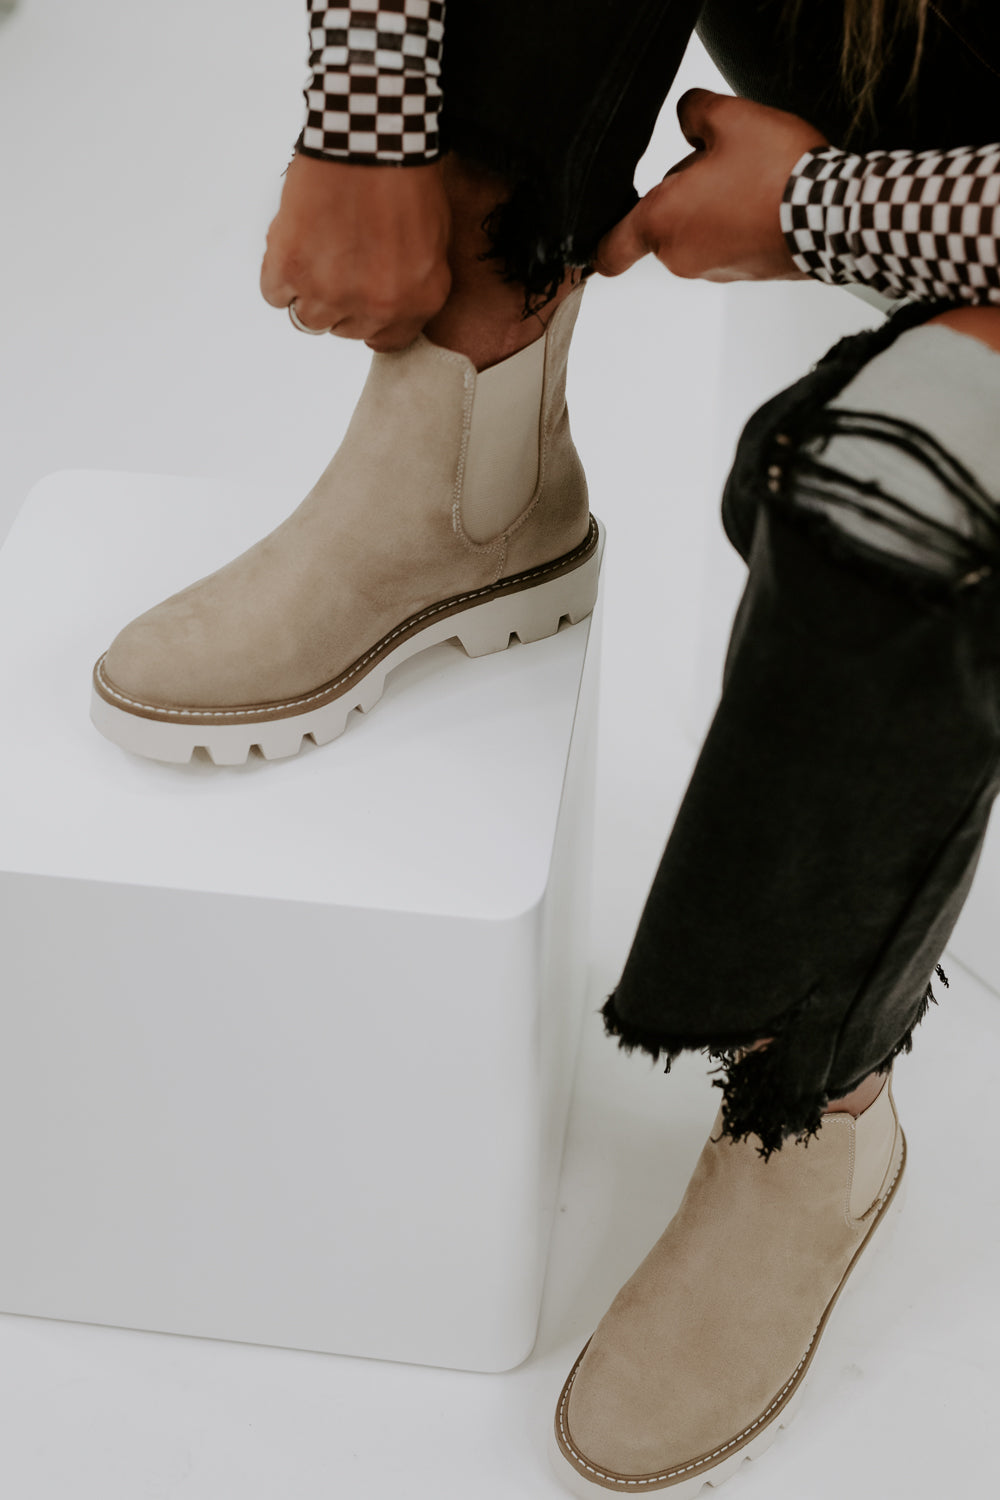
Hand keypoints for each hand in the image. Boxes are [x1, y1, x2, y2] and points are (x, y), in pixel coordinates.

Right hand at [260, 154, 451, 349]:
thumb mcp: (432, 240)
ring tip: (315, 245)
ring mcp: (332, 292)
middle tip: (338, 257)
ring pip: (307, 316)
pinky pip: (274, 292)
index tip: (360, 301)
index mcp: (417, 300)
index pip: (387, 341)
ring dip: (306, 287)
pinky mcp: (291, 269)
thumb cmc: (403, 172)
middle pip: (344, 329)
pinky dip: (278, 271)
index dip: (370, 319)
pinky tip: (294, 239)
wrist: (368, 131)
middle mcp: (377, 306)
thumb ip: (412, 282)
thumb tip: (385, 302)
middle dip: (340, 299)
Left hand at [597, 90, 827, 282]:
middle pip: (664, 222)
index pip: (610, 250)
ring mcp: (714, 271)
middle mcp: (681, 257)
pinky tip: (767, 198)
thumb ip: (694, 111)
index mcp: (662, 223)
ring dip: (713, 206)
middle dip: (684, 192)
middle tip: (720, 164)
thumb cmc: (778, 174)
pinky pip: (727, 244)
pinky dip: (738, 223)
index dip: (600, 246)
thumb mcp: (730, 117)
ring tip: (752, 180)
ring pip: (697, 230)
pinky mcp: (744, 275)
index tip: (596, 247)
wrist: (834, 217)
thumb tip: (688, 118)